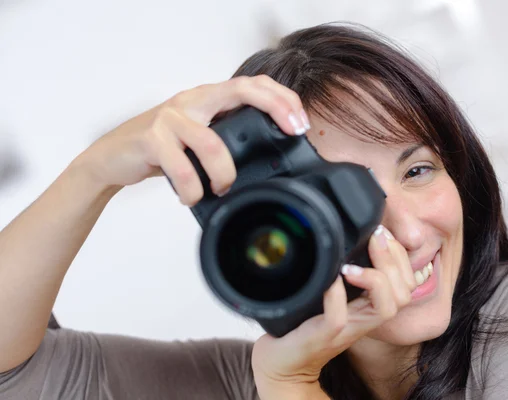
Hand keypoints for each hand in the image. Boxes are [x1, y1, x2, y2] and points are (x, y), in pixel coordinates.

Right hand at [73, 75, 309, 204]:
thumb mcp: (196, 137)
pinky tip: (191, 197)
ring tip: (222, 188)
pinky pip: (182, 168)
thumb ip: (224, 139)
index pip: (251, 84)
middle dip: (275, 108)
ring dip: (224, 174)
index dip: (281, 98)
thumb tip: (266, 162)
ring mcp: (171, 117)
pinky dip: (192, 190)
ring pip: (213, 143)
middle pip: (240, 90)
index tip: (301, 123)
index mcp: (207, 100)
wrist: (111, 157)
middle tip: (293, 133)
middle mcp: (192, 101)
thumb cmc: (160, 149)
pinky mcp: (152, 138)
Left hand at [251, 225, 417, 398]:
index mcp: (370, 306)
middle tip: (374, 238)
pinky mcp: (324, 336)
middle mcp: (365, 319)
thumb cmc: (304, 324)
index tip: (381, 232)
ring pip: (387, 307)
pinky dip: (336, 294)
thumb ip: (343, 272)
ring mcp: (346, 329)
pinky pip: (339, 318)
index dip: (400, 256)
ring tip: (351, 264)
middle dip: (394, 259)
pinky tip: (330, 279)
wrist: (282, 362)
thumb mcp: (330, 294)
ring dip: (375, 278)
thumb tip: (346, 236)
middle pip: (404, 293)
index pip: (407, 282)